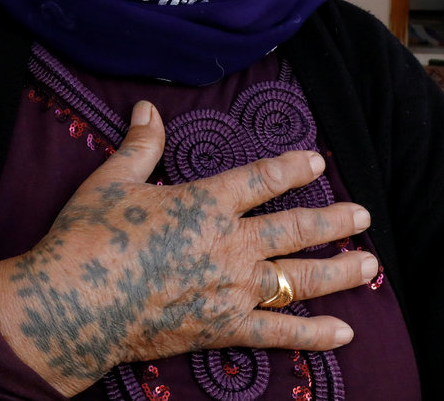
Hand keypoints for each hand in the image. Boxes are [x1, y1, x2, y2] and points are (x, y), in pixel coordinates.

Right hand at [0, 100, 377, 395]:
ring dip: (339, 271)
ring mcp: (231, 289)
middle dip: (334, 221)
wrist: (73, 303)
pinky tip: (343, 333)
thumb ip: (140, 146)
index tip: (315, 159)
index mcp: (205, 203)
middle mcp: (229, 244)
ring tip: (370, 265)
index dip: (291, 167)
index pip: (262, 179)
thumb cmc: (88, 237)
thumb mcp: (112, 181)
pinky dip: (313, 335)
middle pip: (295, 229)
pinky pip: (278, 333)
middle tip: (363, 215)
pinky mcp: (222, 327)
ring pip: (299, 279)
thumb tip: (148, 110)